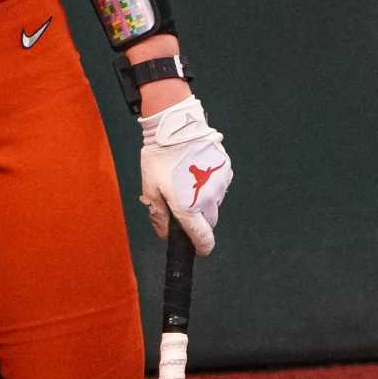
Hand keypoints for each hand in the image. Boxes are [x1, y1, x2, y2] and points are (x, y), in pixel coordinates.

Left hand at [137, 97, 231, 255]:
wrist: (177, 127)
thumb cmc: (159, 157)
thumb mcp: (150, 187)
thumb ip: (158, 214)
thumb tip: (165, 235)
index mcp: (188, 205)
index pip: (202, 236)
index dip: (202, 247)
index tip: (200, 251)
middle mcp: (208, 197)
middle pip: (208, 221)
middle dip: (198, 222)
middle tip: (182, 209)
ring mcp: (220, 183)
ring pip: (213, 203)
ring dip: (202, 201)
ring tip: (185, 182)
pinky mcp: (226, 170)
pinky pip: (219, 186)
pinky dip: (209, 186)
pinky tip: (194, 171)